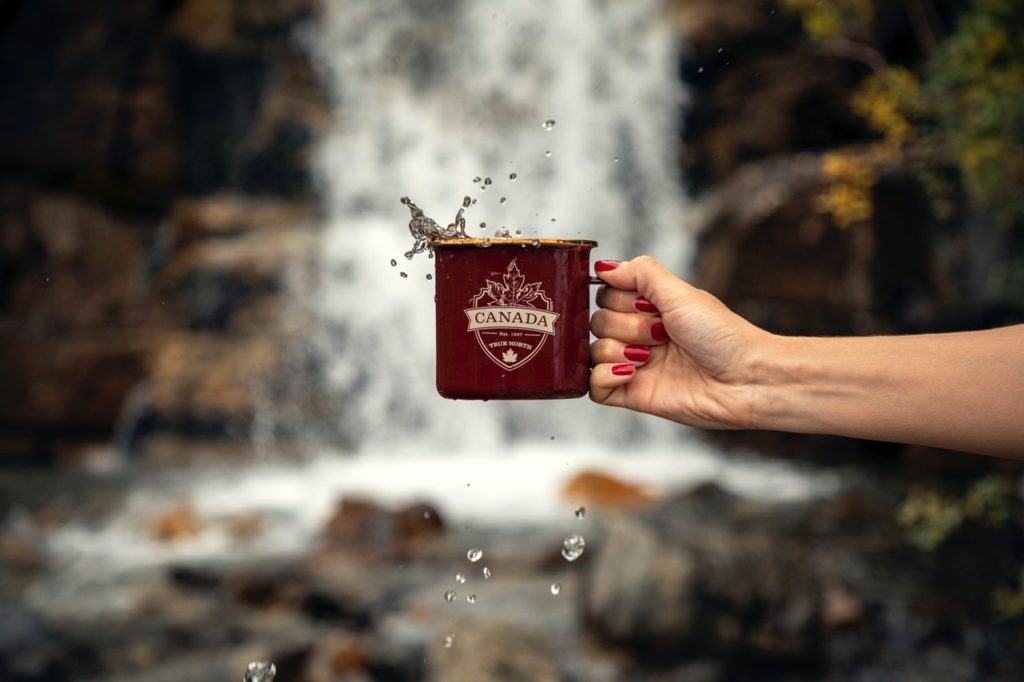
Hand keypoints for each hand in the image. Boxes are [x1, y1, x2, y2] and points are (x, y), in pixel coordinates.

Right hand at [589, 256, 769, 428]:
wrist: (745, 380)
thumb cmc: (722, 335)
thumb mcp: (681, 293)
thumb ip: (641, 273)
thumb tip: (604, 266)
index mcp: (651, 307)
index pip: (606, 294)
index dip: (620, 299)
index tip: (650, 305)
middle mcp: (639, 334)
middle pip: (598, 321)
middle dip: (627, 326)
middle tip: (661, 334)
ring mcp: (634, 364)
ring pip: (593, 350)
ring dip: (619, 350)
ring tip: (650, 357)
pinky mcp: (632, 393)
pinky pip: (594, 386)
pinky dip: (605, 376)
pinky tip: (631, 373)